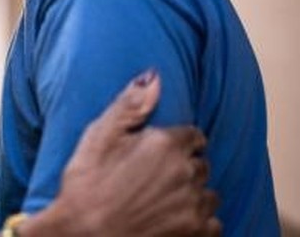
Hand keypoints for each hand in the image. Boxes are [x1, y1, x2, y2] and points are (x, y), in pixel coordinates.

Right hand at [36, 72, 219, 235]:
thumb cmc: (86, 187)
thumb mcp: (99, 136)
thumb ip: (131, 104)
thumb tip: (154, 77)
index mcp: (166, 144)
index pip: (193, 136)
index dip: (177, 143)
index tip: (159, 154)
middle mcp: (186, 173)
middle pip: (201, 164)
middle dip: (184, 168)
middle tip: (155, 179)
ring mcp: (194, 206)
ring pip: (208, 194)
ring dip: (193, 195)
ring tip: (164, 201)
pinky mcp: (196, 233)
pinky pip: (213, 223)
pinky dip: (199, 222)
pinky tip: (173, 220)